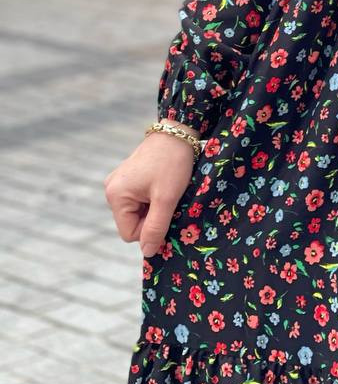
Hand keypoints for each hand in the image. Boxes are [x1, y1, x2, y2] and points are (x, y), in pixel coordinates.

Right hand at [103, 130, 196, 257]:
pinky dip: (152, 197)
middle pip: (132, 223)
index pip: (129, 234)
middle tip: (168, 197)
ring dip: (154, 206)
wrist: (178, 131)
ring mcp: (119, 182)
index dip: (150, 229)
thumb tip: (147, 253)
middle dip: (152, 216)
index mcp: (115, 196)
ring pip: (137, 212)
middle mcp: (111, 189)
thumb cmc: (173, 163)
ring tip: (166, 189)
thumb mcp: (167, 198)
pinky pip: (139, 199)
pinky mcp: (128, 177)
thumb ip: (156, 227)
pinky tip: (162, 184)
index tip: (166, 210)